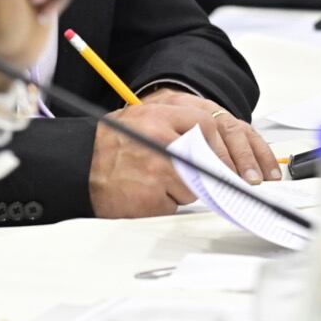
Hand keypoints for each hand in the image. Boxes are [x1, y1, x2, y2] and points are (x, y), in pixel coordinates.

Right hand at [89, 91, 278, 218]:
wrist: (78, 167)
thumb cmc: (111, 148)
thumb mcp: (144, 123)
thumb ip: (179, 131)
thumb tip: (220, 154)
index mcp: (159, 116)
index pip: (209, 126)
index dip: (229, 149)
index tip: (241, 167)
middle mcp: (160, 138)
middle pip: (210, 157)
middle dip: (222, 174)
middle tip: (232, 185)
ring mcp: (157, 168)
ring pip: (195, 184)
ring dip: (185, 189)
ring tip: (158, 182)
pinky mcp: (154, 197)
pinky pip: (176, 205)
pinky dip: (167, 204)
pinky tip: (147, 195)